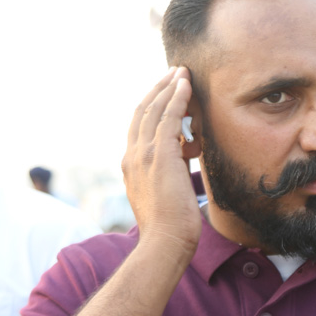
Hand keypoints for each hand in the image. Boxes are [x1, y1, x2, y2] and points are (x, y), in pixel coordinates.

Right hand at [122, 67, 201, 256]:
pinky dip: (176, 98)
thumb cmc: (169, 226)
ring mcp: (143, 155)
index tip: (164, 92)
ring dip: (168, 88)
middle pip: (143, 112)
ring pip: (154, 110)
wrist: (164, 242)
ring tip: (181, 72)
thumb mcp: (165, 192)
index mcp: (130, 165)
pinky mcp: (159, 156)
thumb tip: (185, 157)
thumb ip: (170, 170)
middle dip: (158, 90)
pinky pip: (168, 118)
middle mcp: (131, 156)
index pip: (138, 127)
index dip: (151, 105)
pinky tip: (185, 85)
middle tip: (173, 73)